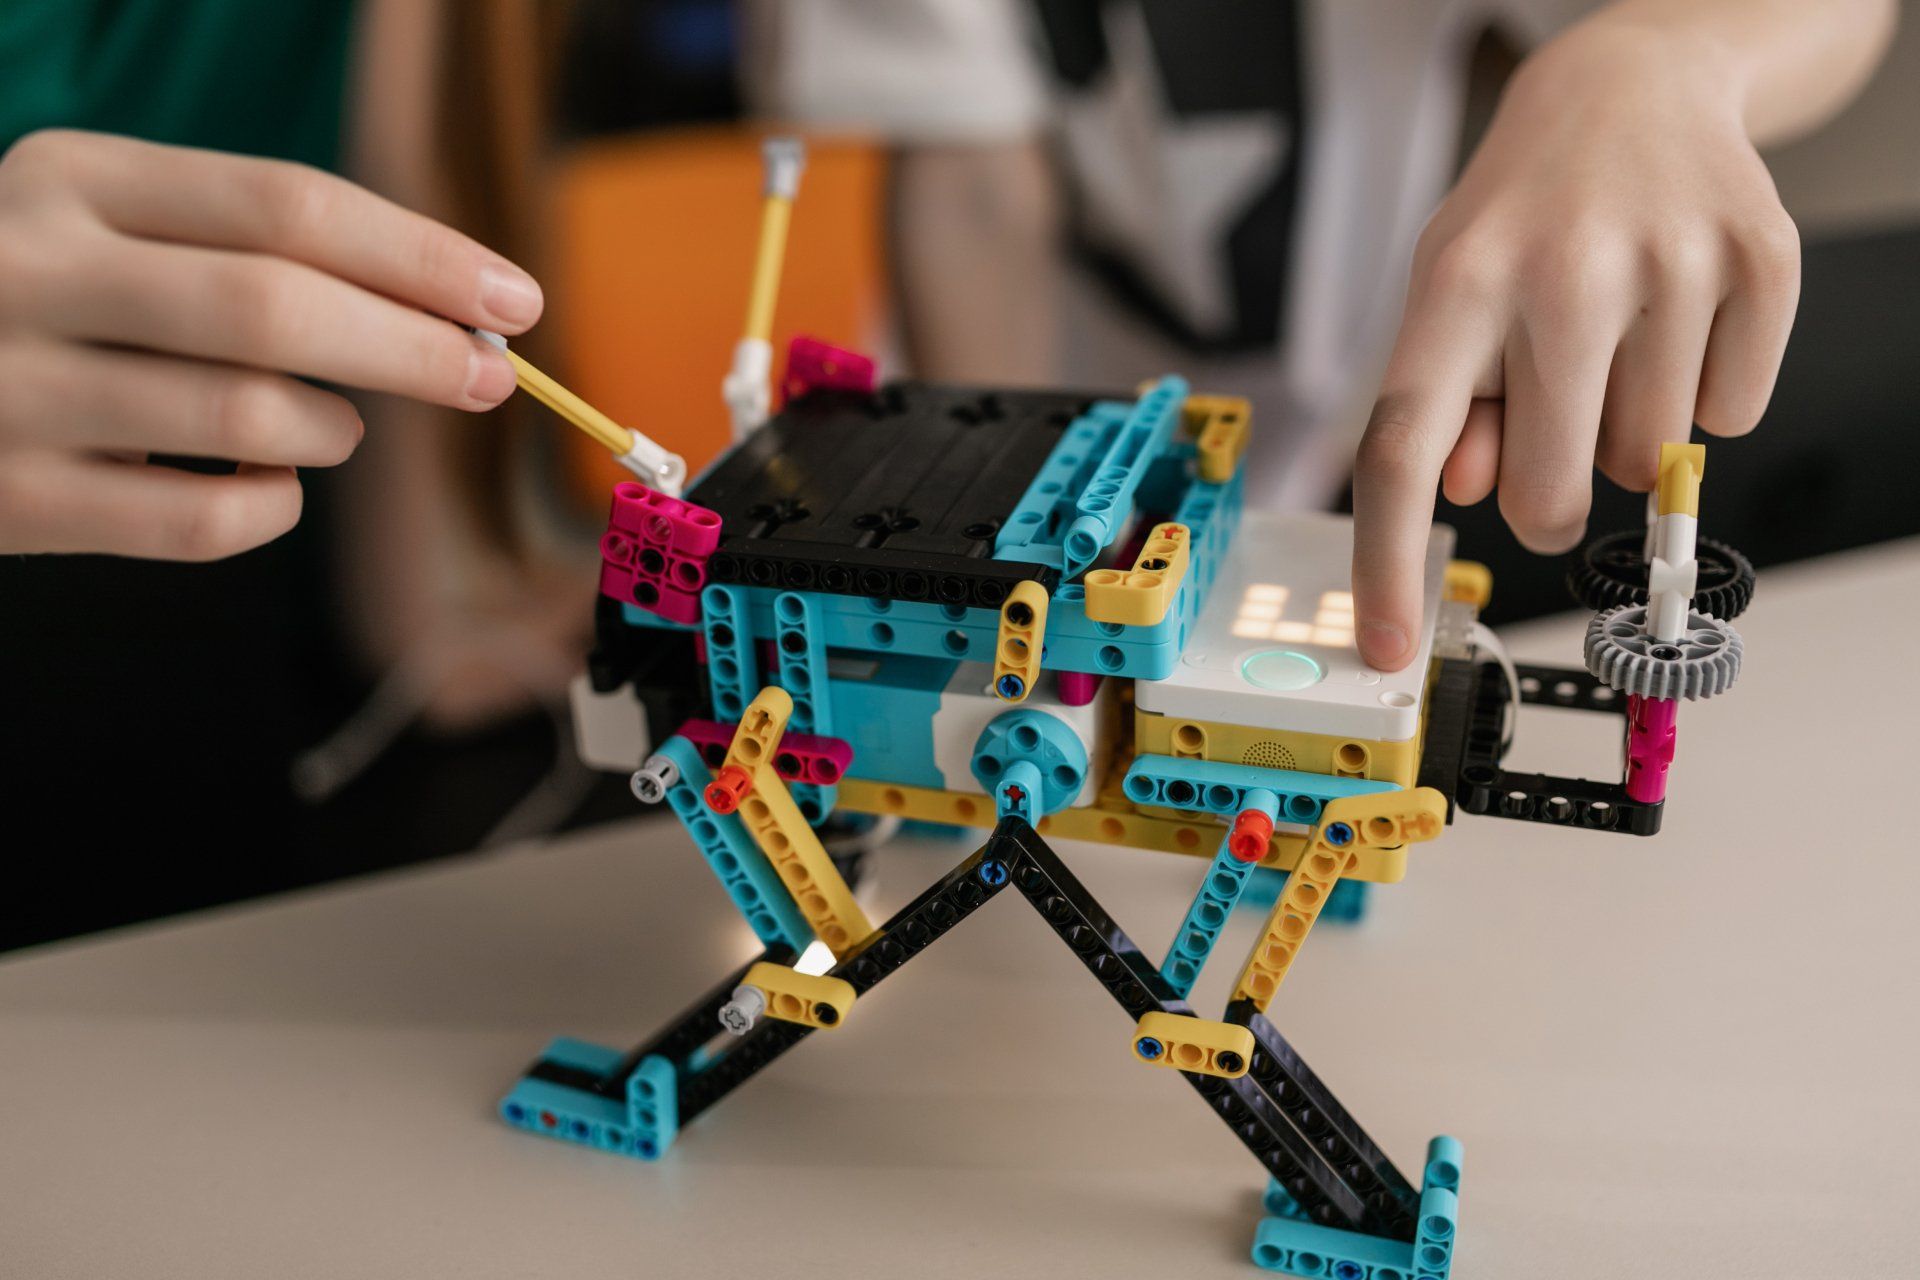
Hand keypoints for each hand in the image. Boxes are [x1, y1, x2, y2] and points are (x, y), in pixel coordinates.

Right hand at [0, 130, 542, 558]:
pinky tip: (271, 487)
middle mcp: (30, 270)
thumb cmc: (33, 296)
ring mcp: (11, 389)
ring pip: (246, 418)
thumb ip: (246, 248)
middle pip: (276, 306)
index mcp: (70, 178)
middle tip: (489, 379)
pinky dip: (272, 510)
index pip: (287, 205)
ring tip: (336, 428)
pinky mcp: (13, 501)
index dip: (420, 257)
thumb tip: (447, 310)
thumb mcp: (102, 224)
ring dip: (332, 431)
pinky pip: (200, 523)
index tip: (513, 301)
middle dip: (413, 348)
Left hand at [1351, 22, 1799, 668]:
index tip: (1386, 644)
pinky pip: (1731, 417)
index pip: (1403, 451)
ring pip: (1646, 463)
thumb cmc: (1524, 213)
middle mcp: (1561, 271)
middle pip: (1544, 493)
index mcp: (1457, 286)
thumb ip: (1448, 406)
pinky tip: (1675, 319)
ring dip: (1625, 431)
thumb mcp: (1448, 294)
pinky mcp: (1762, 261)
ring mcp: (1670, 263)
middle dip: (1546, 496)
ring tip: (1613, 338)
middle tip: (1552, 434)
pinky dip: (1704, 395)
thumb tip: (1476, 494)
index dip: (1387, 562)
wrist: (1632, 88)